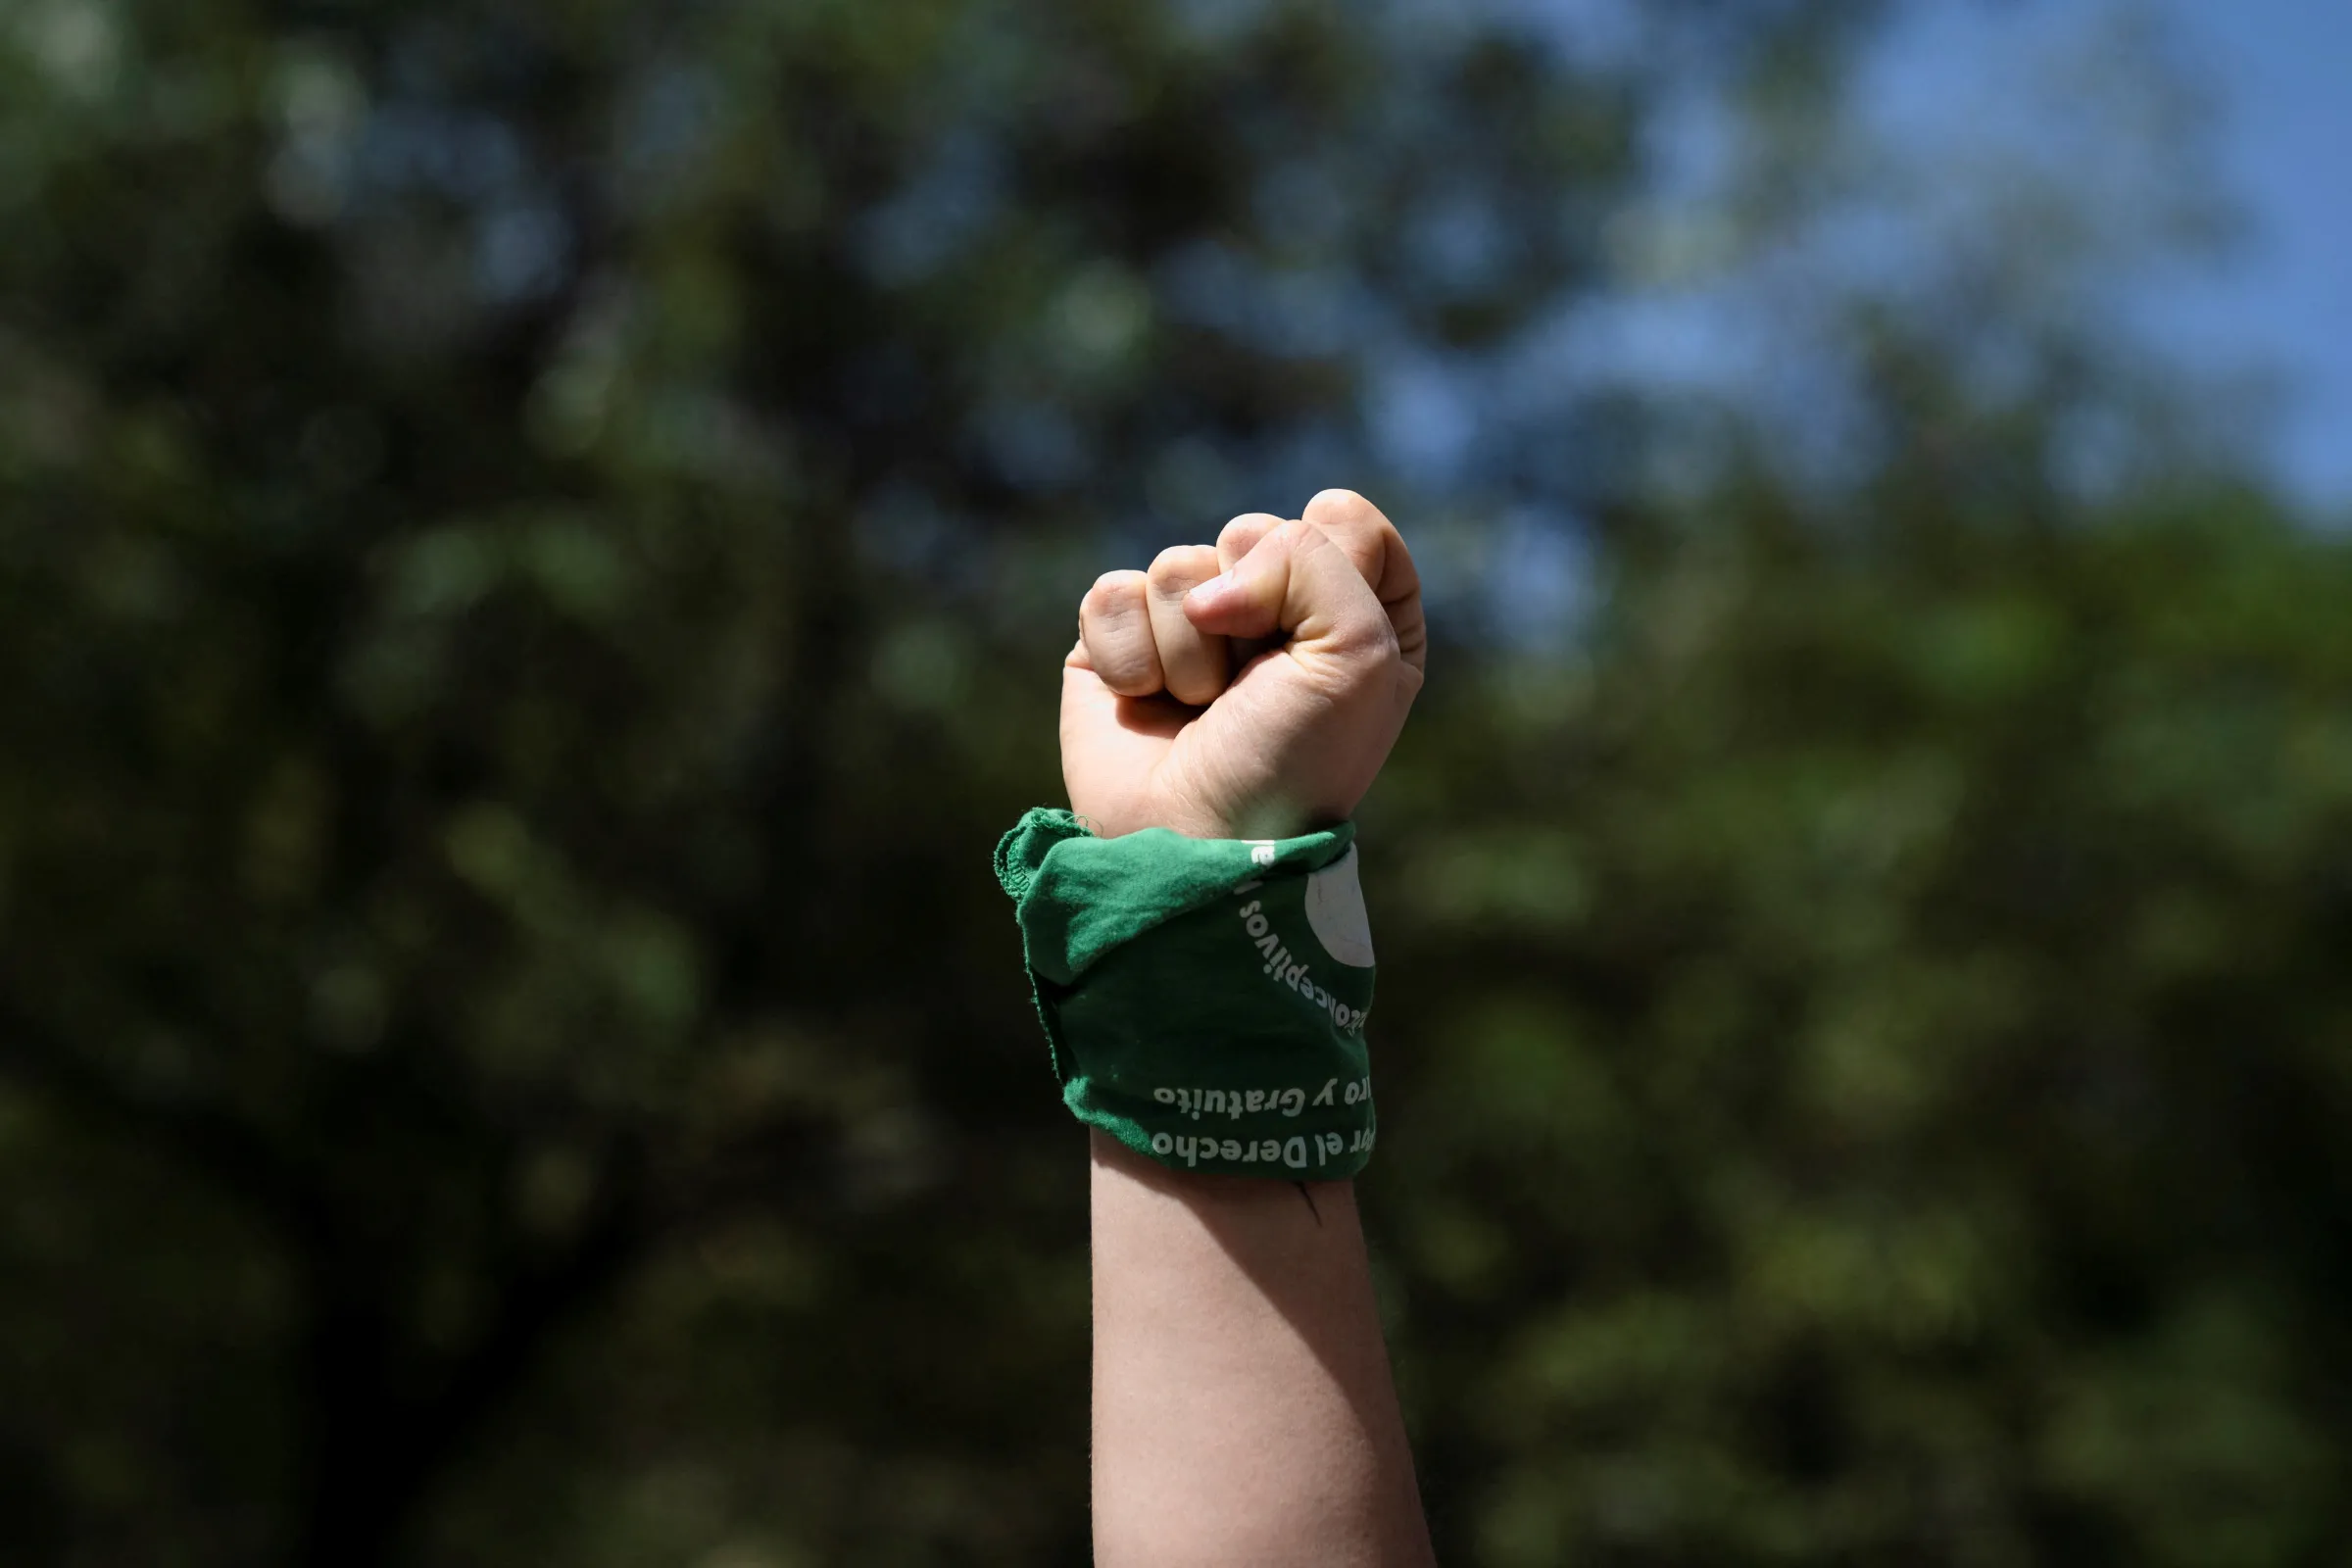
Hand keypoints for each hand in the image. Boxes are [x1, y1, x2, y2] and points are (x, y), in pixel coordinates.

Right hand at [1061, 488, 1425, 840]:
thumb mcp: (1360, 652)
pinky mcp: (1119, 646)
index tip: (1321, 643)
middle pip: (1253, 531)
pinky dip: (1128, 656)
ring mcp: (1191, 628)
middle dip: (1252, 609)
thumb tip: (1208, 585)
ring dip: (1189, 650)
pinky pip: (1112, 595)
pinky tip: (1146, 705)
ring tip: (1201, 710)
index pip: (1343, 521)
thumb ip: (1314, 559)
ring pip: (1176, 564)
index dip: (1330, 568)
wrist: (1197, 842)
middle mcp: (1274, 616)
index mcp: (1356, 615)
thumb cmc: (1293, 761)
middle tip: (1254, 686)